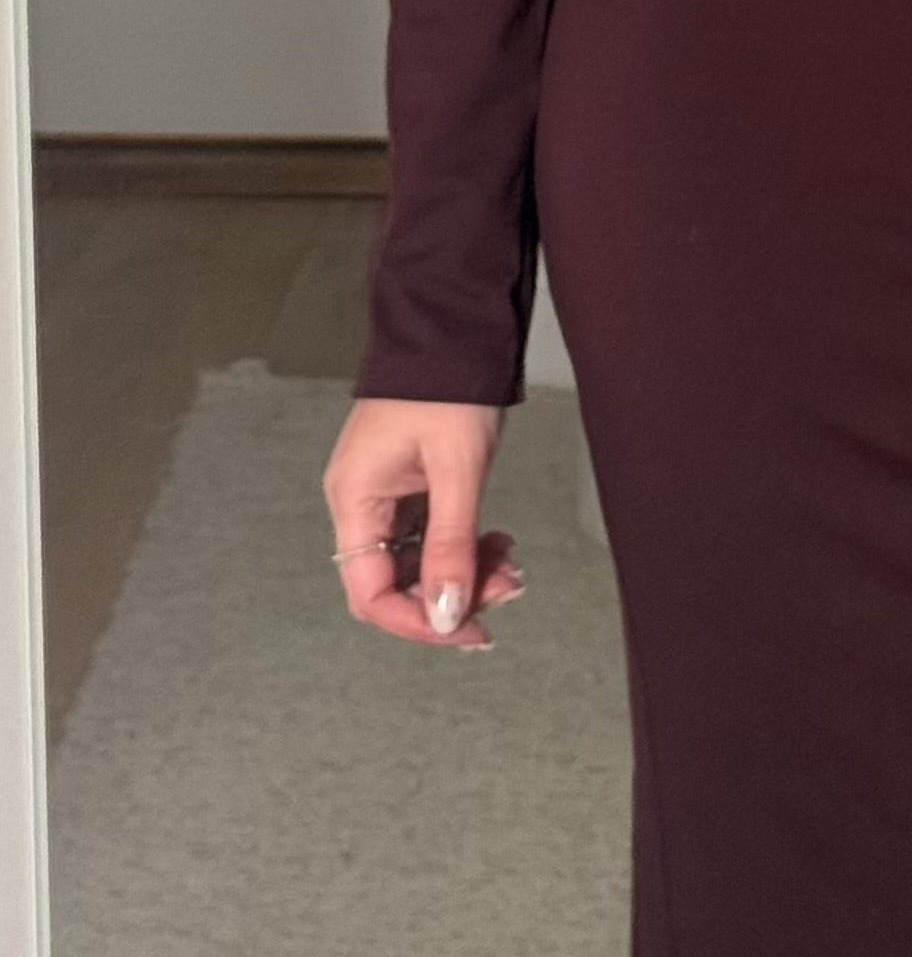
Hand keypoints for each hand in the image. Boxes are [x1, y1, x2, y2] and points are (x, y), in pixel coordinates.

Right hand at [323, 394, 523, 648]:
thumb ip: (451, 544)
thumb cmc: (447, 385)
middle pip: (397, 582)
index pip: (370, 593)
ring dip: (465, 571)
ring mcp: (386, 495)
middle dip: (452, 595)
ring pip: (420, 562)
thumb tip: (446, 615)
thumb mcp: (457, 467)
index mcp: (355, 499)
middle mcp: (361, 503)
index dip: (418, 622)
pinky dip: (465, 545)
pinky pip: (432, 535)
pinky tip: (498, 542)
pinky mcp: (411, 485)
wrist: (453, 326)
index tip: (468, 629)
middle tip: (507, 588)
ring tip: (511, 562)